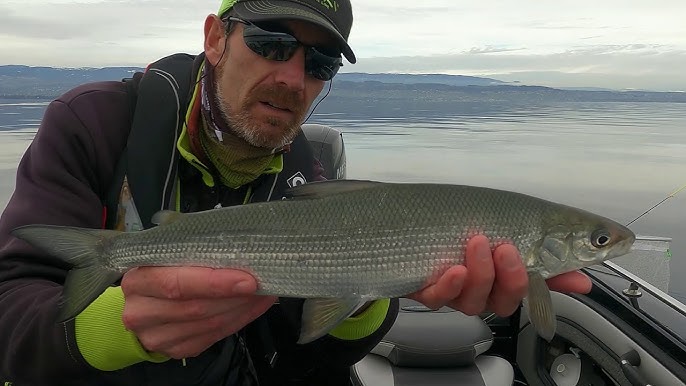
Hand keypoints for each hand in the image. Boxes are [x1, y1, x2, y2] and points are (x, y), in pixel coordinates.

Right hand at [120, 266, 275, 358]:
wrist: (143, 304)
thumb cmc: (161, 272)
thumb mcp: (168, 257)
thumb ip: (196, 255)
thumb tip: (241, 253)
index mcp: (138, 281)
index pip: (178, 284)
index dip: (214, 283)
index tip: (247, 280)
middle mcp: (141, 312)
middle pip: (197, 308)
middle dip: (236, 297)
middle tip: (263, 284)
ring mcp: (156, 336)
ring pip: (209, 325)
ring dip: (242, 309)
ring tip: (262, 294)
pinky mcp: (174, 350)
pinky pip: (213, 337)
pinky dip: (238, 321)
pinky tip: (251, 308)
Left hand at [407, 235, 591, 316]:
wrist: (406, 230)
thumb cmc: (457, 232)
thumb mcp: (501, 232)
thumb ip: (537, 254)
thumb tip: (581, 280)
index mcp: (502, 280)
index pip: (535, 289)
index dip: (556, 284)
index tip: (574, 276)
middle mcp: (481, 291)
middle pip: (505, 301)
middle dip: (512, 278)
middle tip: (508, 249)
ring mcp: (454, 292)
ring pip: (473, 301)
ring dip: (480, 273)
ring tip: (477, 244)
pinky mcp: (426, 290)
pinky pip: (439, 298)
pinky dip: (448, 286)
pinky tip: (453, 270)